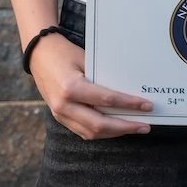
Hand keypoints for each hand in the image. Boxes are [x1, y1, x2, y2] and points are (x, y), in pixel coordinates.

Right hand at [29, 35, 152, 138]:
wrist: (39, 55)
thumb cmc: (65, 53)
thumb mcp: (86, 60)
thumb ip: (104, 77)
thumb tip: (131, 89)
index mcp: (71, 88)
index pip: (106, 100)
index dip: (129, 105)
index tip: (147, 106)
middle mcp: (64, 105)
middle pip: (99, 124)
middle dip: (125, 127)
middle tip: (145, 126)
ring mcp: (59, 114)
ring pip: (91, 132)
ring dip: (115, 133)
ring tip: (134, 128)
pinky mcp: (59, 118)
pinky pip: (82, 131)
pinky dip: (101, 132)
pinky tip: (116, 128)